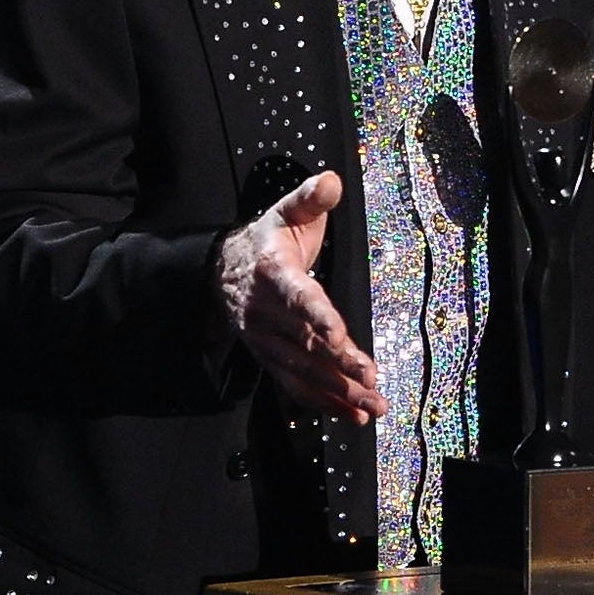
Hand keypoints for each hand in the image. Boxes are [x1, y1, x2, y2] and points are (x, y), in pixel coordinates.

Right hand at [216, 171, 386, 424]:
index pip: (297, 296)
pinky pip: (296, 384)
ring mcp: (266, 339)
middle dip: (339, 364)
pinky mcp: (270, 357)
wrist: (221, 270)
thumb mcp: (286, 211)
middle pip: (305, 341)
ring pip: (303, 369)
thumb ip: (311, 198)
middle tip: (370, 379)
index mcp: (273, 272)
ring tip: (372, 405)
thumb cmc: (266, 239)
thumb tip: (332, 181)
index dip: (316, 316)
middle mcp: (266, 312)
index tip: (338, 334)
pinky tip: (352, 413)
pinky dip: (323, 401)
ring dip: (338, 390)